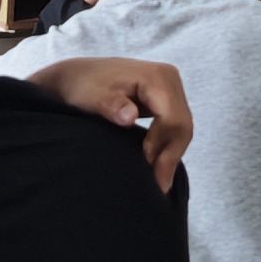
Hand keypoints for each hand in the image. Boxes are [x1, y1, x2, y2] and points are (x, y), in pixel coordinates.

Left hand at [27, 57, 191, 192]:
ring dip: (170, 155)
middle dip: (170, 156)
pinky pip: (175, 126)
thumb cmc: (83, 85)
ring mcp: (170, 88)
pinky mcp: (166, 99)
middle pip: (182, 125)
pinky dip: (167, 146)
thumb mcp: (91, 96)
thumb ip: (111, 105)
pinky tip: (156, 165)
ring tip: (157, 181)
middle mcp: (169, 79)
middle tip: (157, 186)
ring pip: (181, 129)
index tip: (144, 165)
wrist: (78, 75)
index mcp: (156, 77)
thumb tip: (130, 117)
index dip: (160, 145)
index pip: (171, 118)